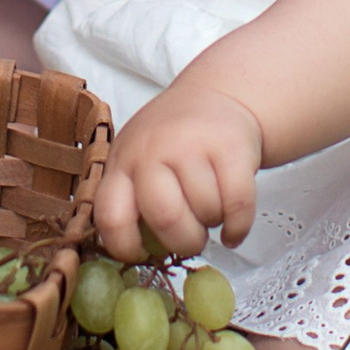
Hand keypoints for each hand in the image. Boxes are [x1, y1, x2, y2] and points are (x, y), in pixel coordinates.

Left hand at [95, 77, 261, 259]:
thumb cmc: (172, 140)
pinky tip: (232, 228)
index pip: (111, 216)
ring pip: (206, 212)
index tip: (142, 255)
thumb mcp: (137, 158)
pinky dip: (238, 228)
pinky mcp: (232, 147)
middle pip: (166, 219)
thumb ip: (131, 198)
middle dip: (183, 242)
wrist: (217, 95)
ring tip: (210, 211)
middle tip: (190, 240)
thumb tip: (138, 253)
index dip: (125, 247)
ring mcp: (193, 145)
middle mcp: (153, 150)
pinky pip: (238, 206)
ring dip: (212, 224)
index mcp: (122, 160)